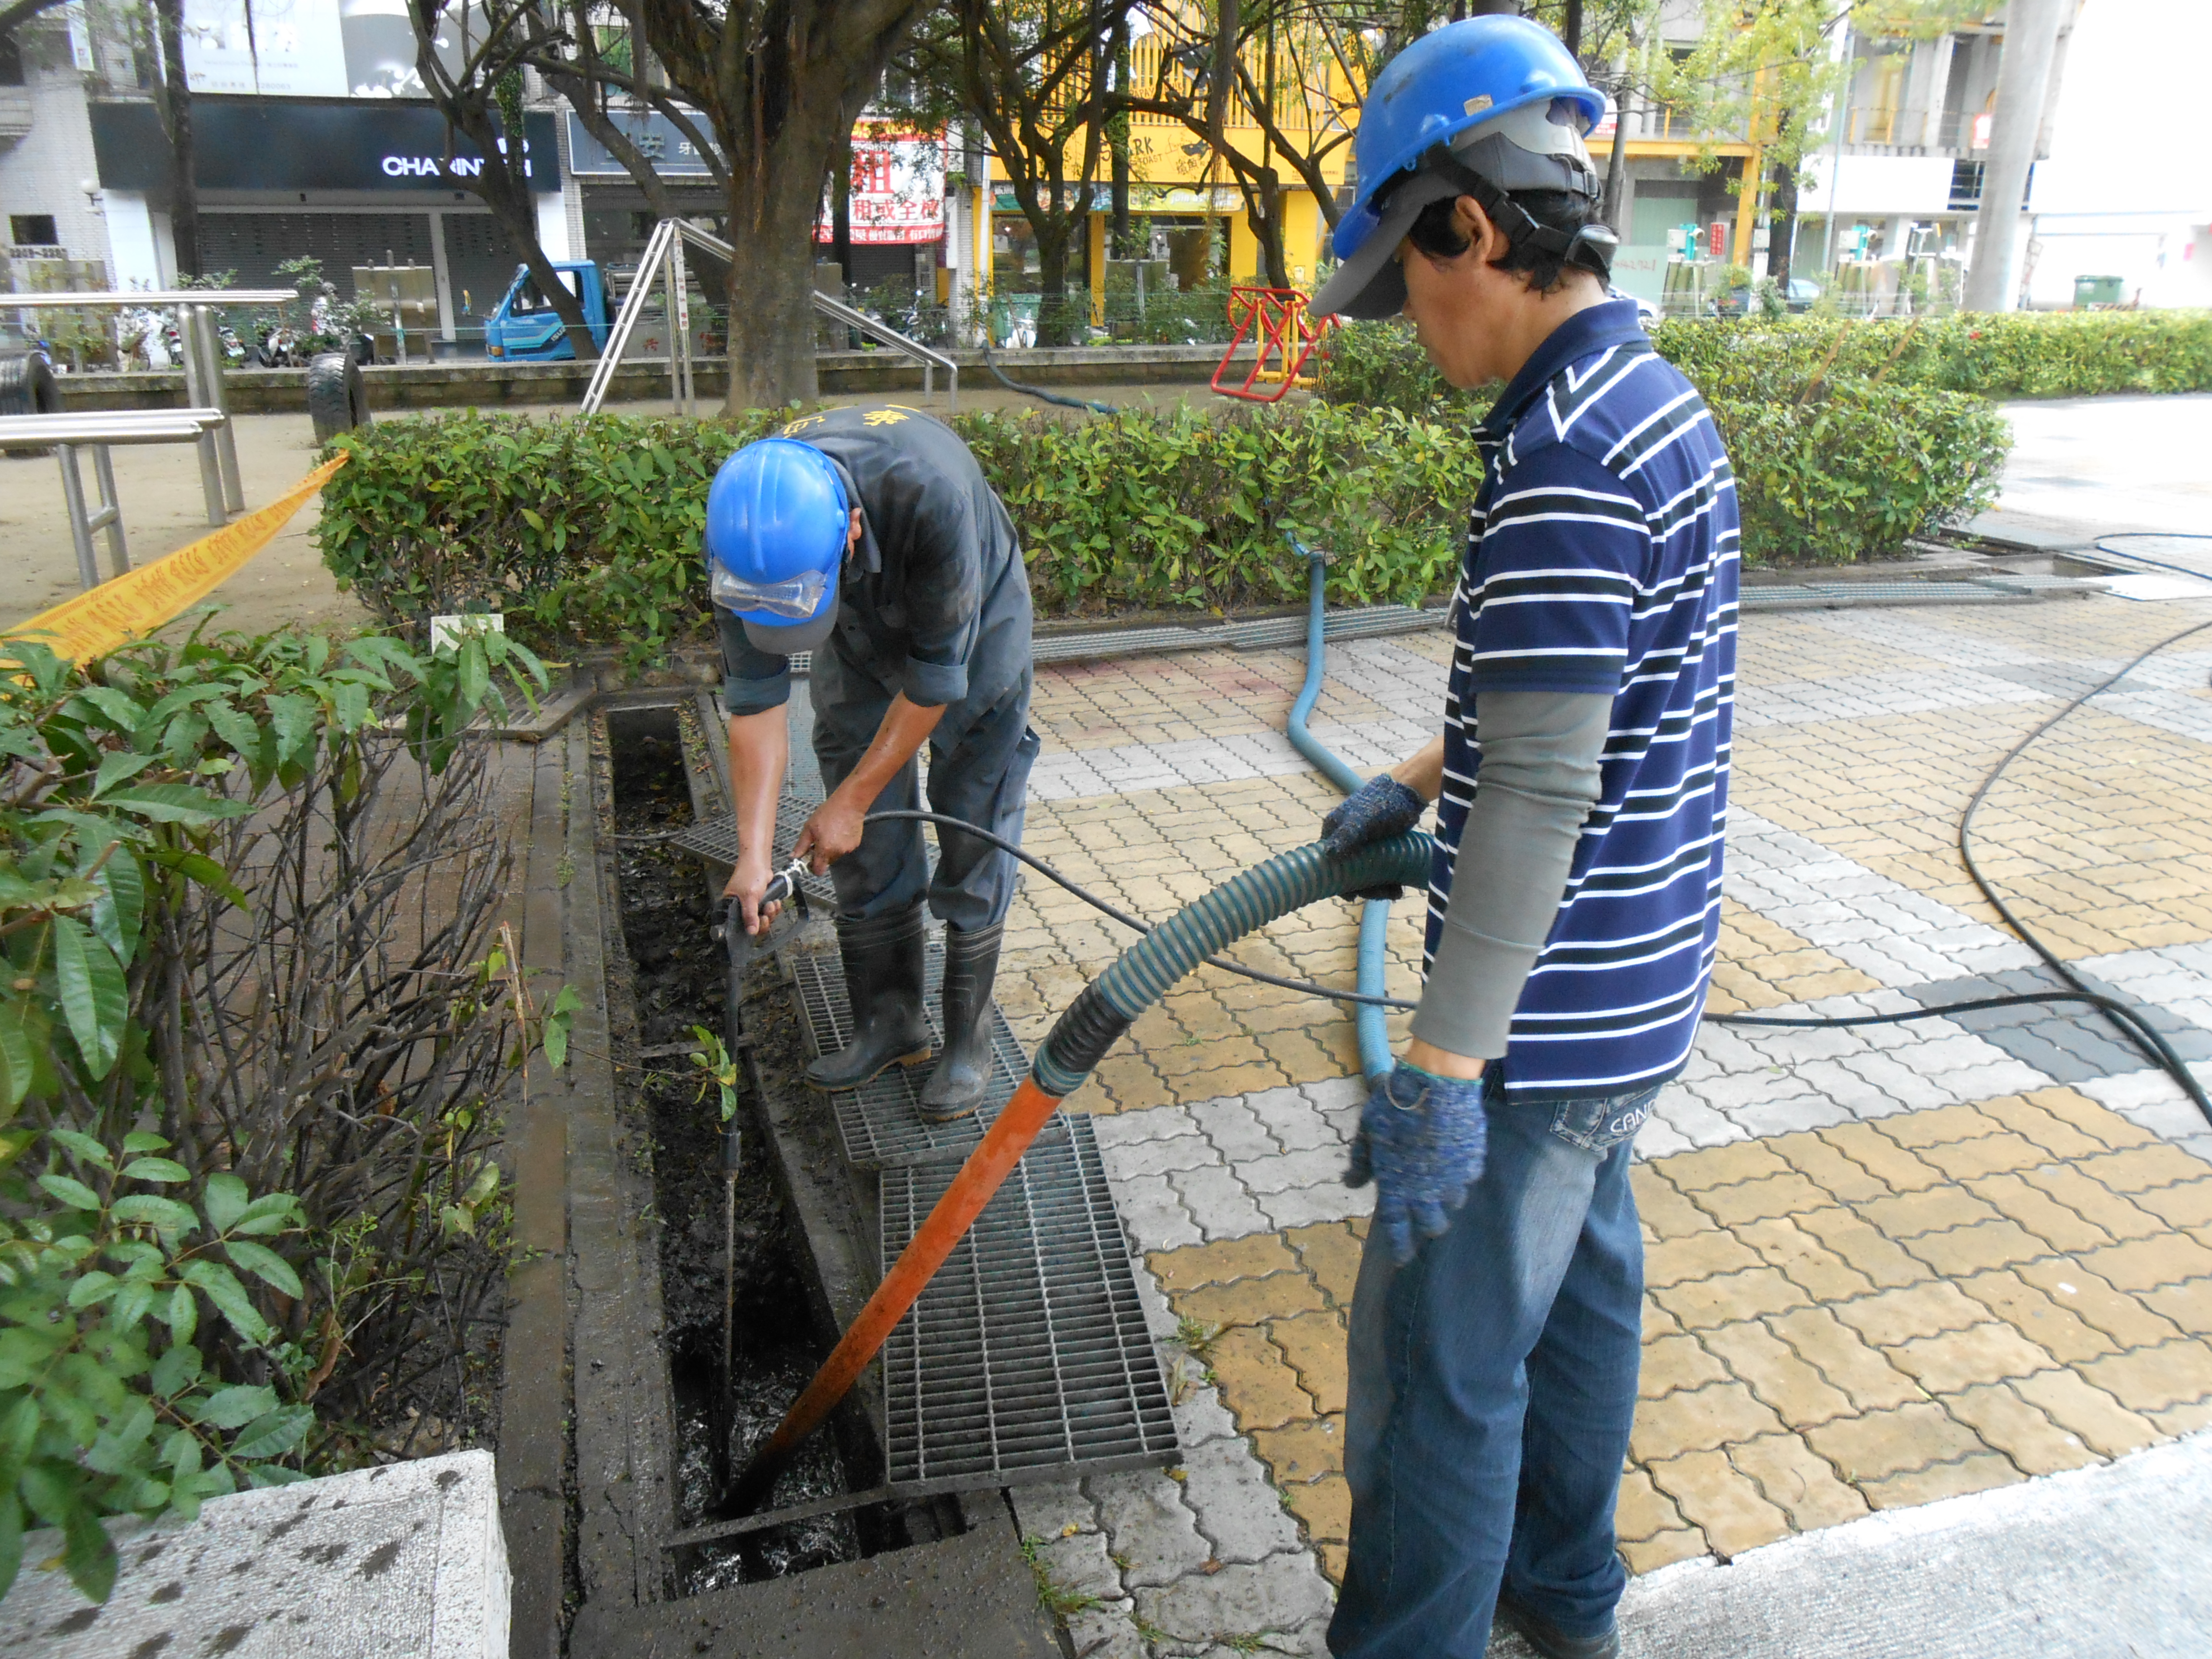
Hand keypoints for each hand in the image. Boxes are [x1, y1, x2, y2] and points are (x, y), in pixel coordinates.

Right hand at [723, 850, 781, 936]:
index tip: (758, 924)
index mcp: (731, 908)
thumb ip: (750, 915)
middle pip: (754, 925)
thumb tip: (751, 931)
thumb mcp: (749, 896)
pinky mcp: (761, 901)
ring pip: (763, 918)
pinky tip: (775, 901)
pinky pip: (769, 911)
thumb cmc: (748, 874)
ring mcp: (752, 905)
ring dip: (770, 913)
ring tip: (771, 903)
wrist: (759, 861)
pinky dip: (774, 908)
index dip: (751, 928)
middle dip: (764, 919)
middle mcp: (740, 908)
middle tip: (766, 913)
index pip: (739, 927)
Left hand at [794, 791, 866, 875]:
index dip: (813, 867)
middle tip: (819, 840)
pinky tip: (840, 831)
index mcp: (825, 849)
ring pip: (836, 855)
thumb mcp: (809, 827)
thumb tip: (794, 857)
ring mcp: (848, 849)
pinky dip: (840, 844)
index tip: (810, 859)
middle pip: (827, 862)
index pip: (819, 870)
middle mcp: (838, 852)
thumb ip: (801, 845)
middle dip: (822, 855)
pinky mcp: (855, 844)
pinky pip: (844, 848)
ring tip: (831, 833)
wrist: (849, 803)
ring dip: (831, 849)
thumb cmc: (827, 813)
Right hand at [1321, 773, 1427, 899]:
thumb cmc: (1382, 803)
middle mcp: (1346, 840)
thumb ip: (1347, 836)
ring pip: (1367, 873)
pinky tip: (1398, 888)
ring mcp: (1364, 846)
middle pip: (1350, 872)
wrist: (1408, 792)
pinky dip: (1388, 880)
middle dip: (1366, 887)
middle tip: (1383, 894)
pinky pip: (1380, 870)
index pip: (1330, 862)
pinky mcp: (1380, 848)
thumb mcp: (1363, 820)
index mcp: (1335, 831)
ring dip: (1379, 887)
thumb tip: (1328, 855)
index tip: (1352, 896)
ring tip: (1396, 893)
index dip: (1339, 881)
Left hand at [1342, 1061, 1487, 1264]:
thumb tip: (1350, 1183)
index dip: (1400, 1248)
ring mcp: (1452, 1180)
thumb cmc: (1393, 1108)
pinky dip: (1460, 1176)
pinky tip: (1453, 1160)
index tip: (1402, 1259)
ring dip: (1445, 1200)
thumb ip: (1360, 1162)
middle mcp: (1426, 1193)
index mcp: (1396, 1189)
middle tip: (1425, 1218)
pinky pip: (1468, 1179)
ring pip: (1453, 1205)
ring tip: (1439, 1185)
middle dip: (1428, 1227)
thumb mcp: (1367, 1133)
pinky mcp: (1471, 1165)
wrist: (1434, 1087)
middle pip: (1433, 1226)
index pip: (1398, 1230)